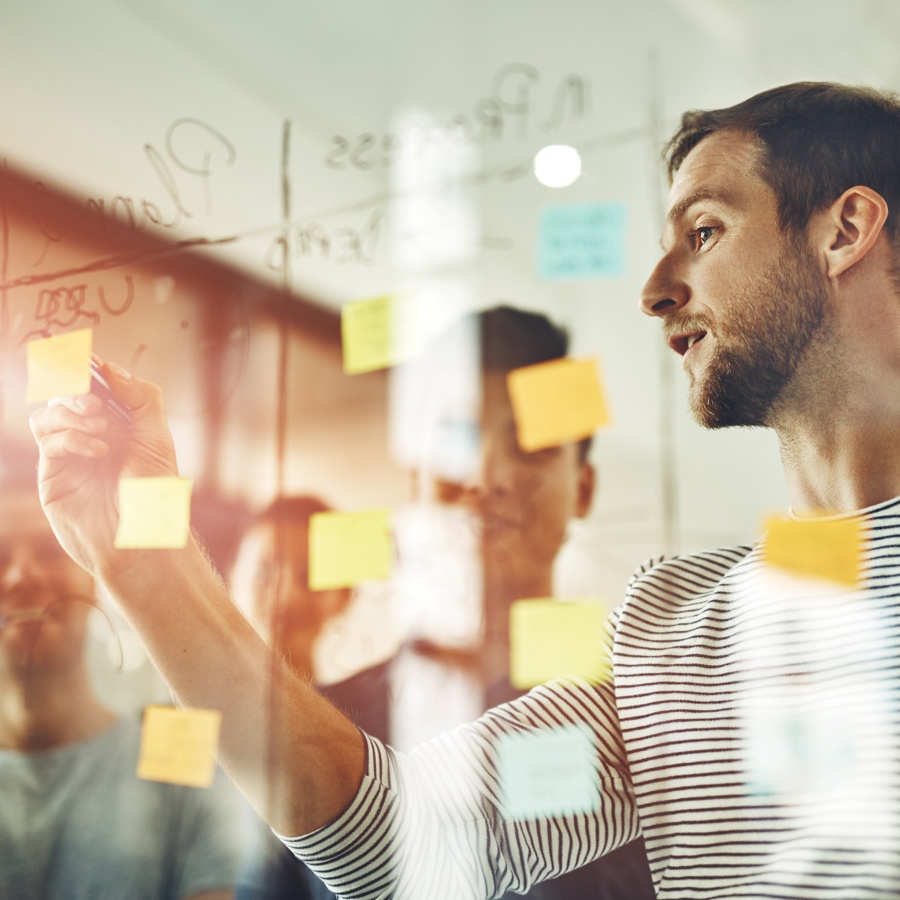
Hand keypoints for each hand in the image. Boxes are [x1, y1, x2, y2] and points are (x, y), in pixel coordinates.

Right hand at [29, 362, 178, 577]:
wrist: (141, 538)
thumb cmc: (153, 492)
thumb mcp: (157, 438)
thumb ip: (141, 398)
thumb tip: (110, 367)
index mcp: (119, 424)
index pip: (95, 385)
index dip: (86, 368)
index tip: (86, 358)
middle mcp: (91, 436)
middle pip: (65, 394)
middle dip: (75, 388)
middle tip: (93, 399)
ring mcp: (69, 455)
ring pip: (48, 414)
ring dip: (70, 413)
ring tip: (100, 429)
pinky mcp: (53, 474)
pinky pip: (47, 440)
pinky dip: (69, 437)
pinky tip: (97, 450)